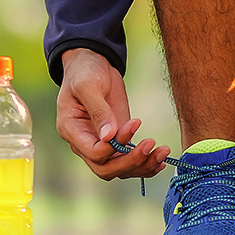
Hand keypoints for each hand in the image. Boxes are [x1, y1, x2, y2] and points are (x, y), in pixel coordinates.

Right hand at [56, 48, 169, 179]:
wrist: (93, 64)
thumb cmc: (85, 71)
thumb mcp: (88, 86)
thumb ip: (98, 110)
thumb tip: (108, 137)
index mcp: (71, 130)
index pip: (94, 153)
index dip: (116, 145)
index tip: (135, 123)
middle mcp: (84, 144)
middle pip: (106, 169)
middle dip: (131, 161)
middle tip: (151, 144)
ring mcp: (100, 145)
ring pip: (119, 170)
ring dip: (142, 165)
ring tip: (162, 152)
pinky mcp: (116, 142)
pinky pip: (128, 162)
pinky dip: (144, 164)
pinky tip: (159, 160)